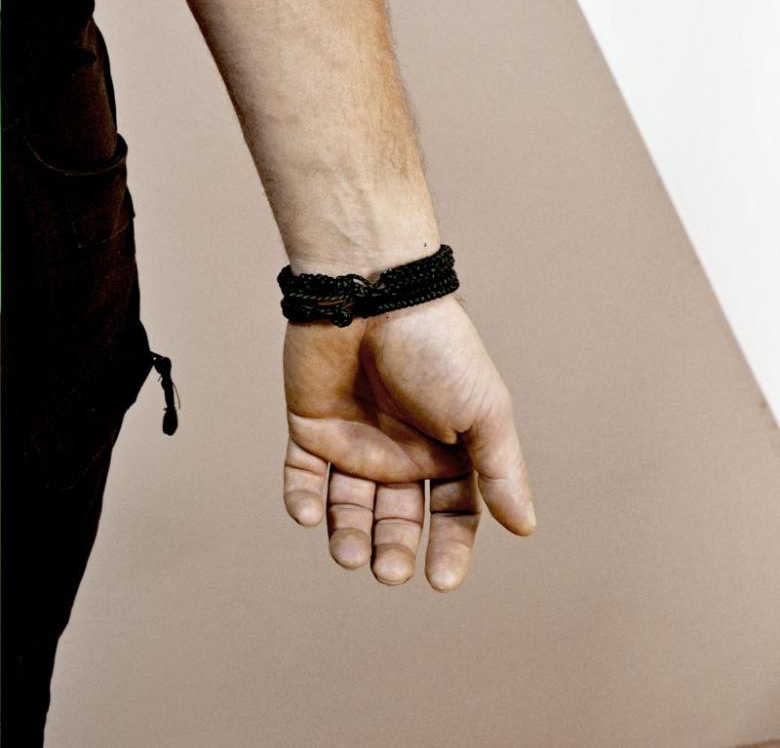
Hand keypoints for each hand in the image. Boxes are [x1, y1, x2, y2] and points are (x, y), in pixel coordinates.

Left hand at [282, 293, 535, 589]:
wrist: (371, 293)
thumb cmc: (435, 348)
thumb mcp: (483, 410)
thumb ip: (502, 470)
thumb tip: (526, 527)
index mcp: (448, 449)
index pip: (454, 515)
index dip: (450, 550)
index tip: (439, 580)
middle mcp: (401, 451)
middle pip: (398, 520)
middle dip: (393, 550)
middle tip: (387, 569)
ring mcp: (354, 440)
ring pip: (349, 509)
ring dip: (348, 536)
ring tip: (350, 552)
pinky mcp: (311, 428)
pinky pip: (303, 478)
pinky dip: (304, 501)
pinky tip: (311, 515)